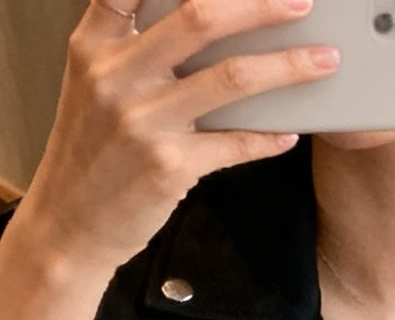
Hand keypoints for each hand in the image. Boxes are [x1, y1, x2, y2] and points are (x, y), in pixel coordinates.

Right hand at [13, 0, 339, 291]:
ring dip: (287, 67)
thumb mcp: (93, 83)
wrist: (70, 223)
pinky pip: (235, 142)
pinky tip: (291, 130)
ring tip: (324, 61)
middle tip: (302, 2)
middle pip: (199, 17)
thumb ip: (131, 43)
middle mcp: (116, 74)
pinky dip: (269, 135)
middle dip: (260, 5)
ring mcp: (143, 121)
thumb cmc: (92, 150)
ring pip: (230, 78)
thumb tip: (202, 17)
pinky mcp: (168, 167)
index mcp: (94, 44)